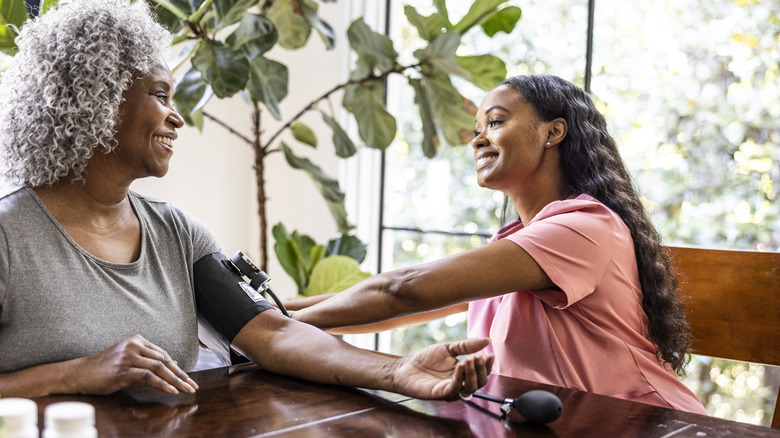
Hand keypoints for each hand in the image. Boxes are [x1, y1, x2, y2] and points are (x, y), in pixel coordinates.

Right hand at [68, 334, 197, 394]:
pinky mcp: (123, 370)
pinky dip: (162, 384)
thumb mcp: (127, 359)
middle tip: (192, 385)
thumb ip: (146, 361)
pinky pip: (148, 376)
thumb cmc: (102, 368)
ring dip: (176, 380)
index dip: (177, 367)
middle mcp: (134, 345)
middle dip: (181, 374)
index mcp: (137, 340)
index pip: (163, 354)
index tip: (187, 378)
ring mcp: (128, 357)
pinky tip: (171, 390)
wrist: (78, 373)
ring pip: (159, 368)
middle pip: (164, 360)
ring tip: (186, 389)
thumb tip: (170, 366)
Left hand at [389, 337, 493, 399]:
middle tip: (478, 357)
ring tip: (469, 359)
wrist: (405, 366)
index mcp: (463, 373)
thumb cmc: (425, 359)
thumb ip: (467, 345)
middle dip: (481, 370)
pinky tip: (459, 365)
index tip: (490, 354)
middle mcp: (459, 383)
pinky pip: (455, 388)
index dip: (487, 365)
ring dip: (472, 373)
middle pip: (480, 382)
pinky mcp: (441, 393)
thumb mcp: (449, 348)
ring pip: (470, 387)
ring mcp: (451, 390)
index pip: (481, 373)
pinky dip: (459, 377)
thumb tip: (487, 340)